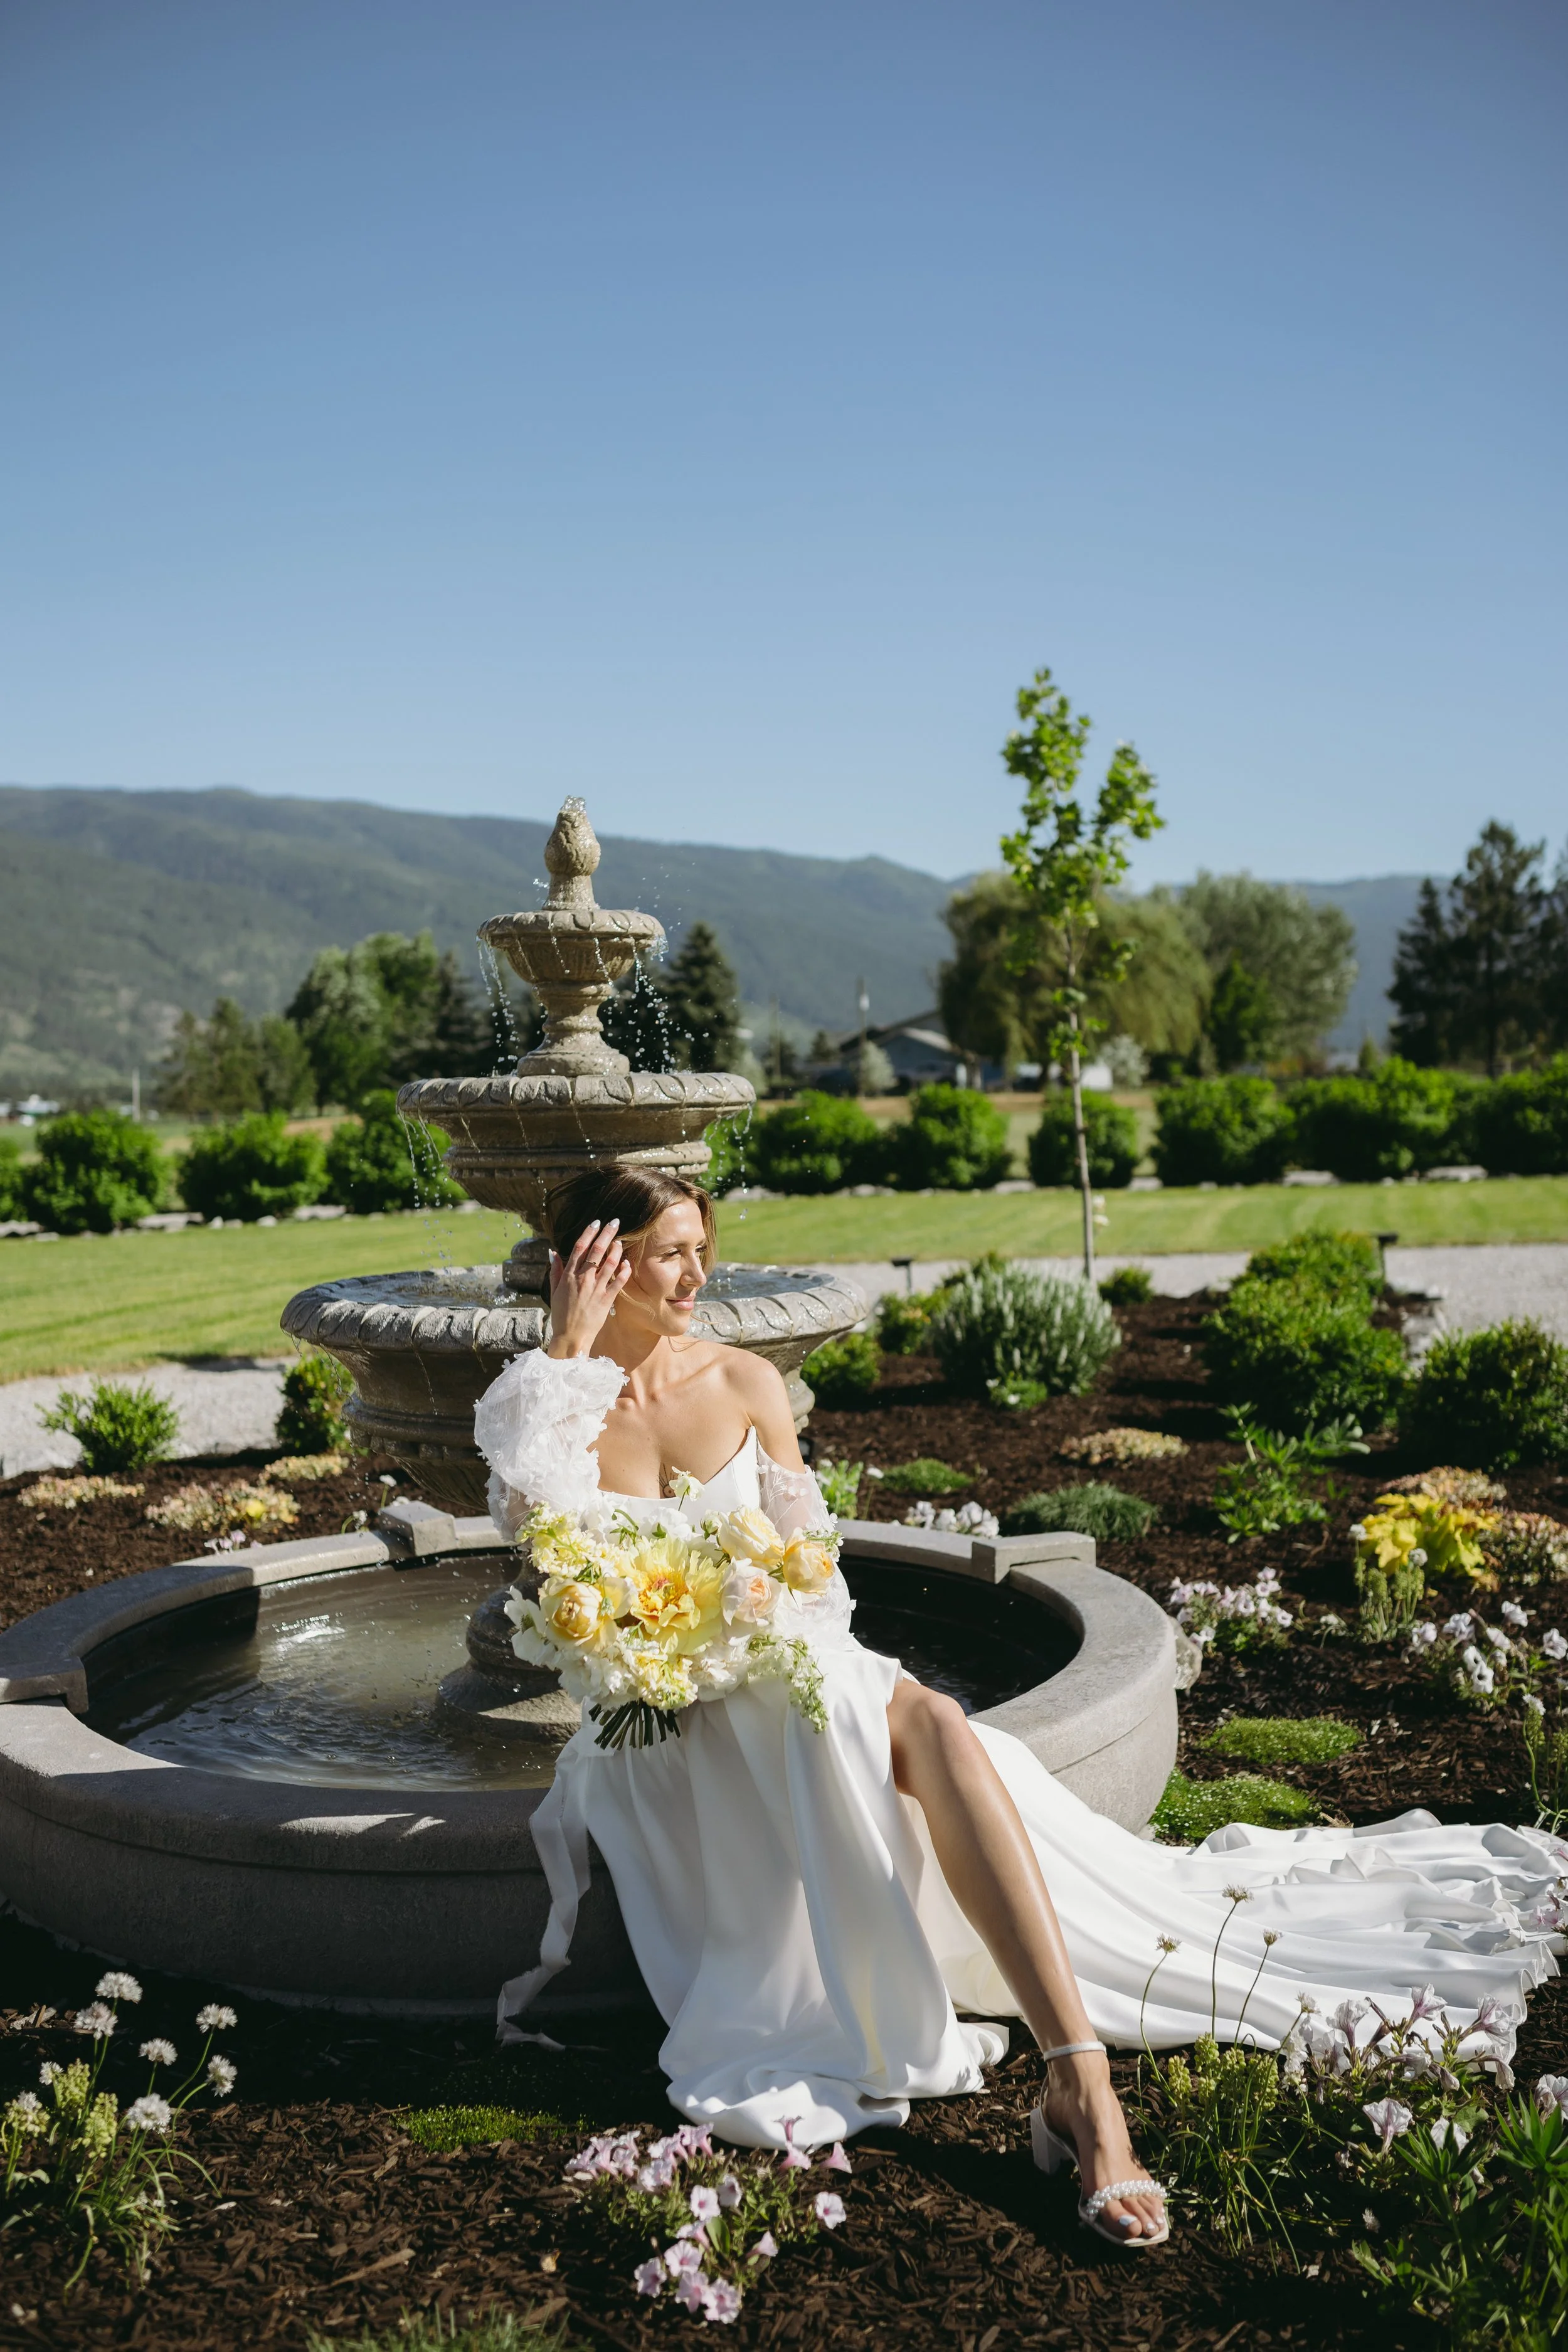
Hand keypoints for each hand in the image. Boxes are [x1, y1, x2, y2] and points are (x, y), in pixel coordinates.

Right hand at [547, 1219, 631, 1357]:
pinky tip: (627, 1262)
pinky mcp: (606, 1300)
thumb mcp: (553, 1291)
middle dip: (606, 1234)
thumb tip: (552, 1252)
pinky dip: (624, 1271)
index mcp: (568, 1276)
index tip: (596, 1222)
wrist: (571, 1337)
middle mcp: (582, 1279)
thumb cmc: (561, 1315)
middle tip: (615, 1222)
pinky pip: (618, 1282)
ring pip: (609, 1263)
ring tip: (620, 1241)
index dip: (589, 1233)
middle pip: (596, 1251)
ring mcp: (595, 1289)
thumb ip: (555, 1271)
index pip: (579, 1248)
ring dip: (616, 1250)